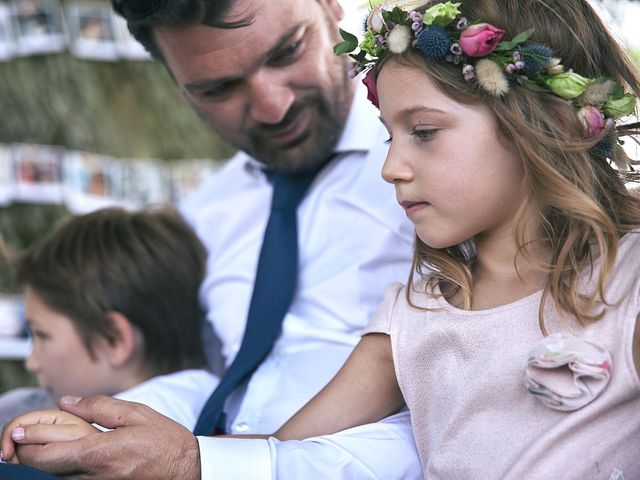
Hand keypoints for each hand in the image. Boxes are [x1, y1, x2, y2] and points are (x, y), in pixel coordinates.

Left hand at [5, 395, 200, 479]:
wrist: (188, 471)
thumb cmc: (165, 441)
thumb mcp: (137, 413)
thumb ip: (99, 406)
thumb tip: (67, 402)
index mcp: (100, 453)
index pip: (47, 456)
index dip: (27, 444)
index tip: (18, 431)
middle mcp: (93, 476)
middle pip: (46, 470)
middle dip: (29, 454)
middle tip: (22, 439)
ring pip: (57, 477)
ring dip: (47, 462)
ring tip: (45, 445)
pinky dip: (65, 469)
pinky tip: (71, 457)